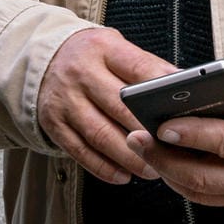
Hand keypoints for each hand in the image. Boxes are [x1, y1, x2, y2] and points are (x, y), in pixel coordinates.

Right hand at [36, 27, 176, 184]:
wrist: (39, 57)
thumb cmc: (90, 56)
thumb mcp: (114, 47)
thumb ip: (144, 66)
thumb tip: (182, 90)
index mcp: (102, 48)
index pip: (138, 68)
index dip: (162, 91)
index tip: (184, 111)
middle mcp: (80, 73)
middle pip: (120, 107)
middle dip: (148, 133)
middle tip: (172, 151)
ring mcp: (64, 99)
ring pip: (100, 135)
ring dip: (129, 157)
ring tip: (153, 169)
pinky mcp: (52, 123)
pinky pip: (80, 151)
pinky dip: (103, 168)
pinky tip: (123, 175)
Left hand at [125, 69, 223, 206]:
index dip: (192, 134)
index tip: (163, 124)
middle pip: (204, 176)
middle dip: (165, 158)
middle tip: (137, 137)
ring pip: (201, 191)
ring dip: (167, 172)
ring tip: (142, 146)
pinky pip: (207, 195)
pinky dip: (181, 180)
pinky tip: (164, 158)